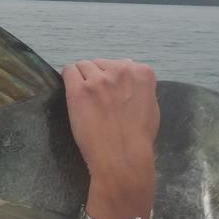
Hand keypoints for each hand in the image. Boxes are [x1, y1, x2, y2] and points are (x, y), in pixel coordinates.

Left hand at [63, 59, 158, 218]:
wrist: (122, 155)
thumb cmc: (139, 137)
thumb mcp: (151, 107)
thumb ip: (140, 87)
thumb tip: (130, 70)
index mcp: (141, 73)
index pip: (120, 63)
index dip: (112, 77)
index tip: (110, 92)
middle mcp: (120, 70)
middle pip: (100, 63)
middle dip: (97, 76)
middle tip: (96, 98)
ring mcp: (99, 79)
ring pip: (83, 65)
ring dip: (82, 78)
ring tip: (84, 97)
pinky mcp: (79, 89)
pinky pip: (68, 71)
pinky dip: (68, 78)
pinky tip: (71, 90)